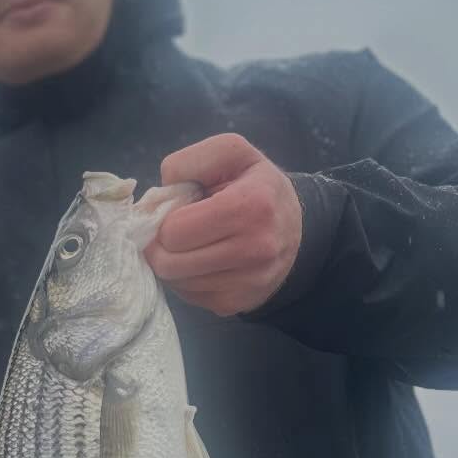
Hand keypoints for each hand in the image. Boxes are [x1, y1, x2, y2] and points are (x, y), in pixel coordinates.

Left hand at [146, 134, 301, 315]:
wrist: (297, 227)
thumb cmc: (256, 185)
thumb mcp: (232, 152)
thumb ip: (190, 161)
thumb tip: (159, 196)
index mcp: (251, 206)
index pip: (175, 231)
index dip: (166, 220)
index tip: (178, 211)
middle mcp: (254, 249)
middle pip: (169, 263)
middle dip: (162, 245)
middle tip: (175, 231)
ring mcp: (247, 283)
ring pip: (176, 283)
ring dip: (173, 263)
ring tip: (191, 244)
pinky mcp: (237, 304)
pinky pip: (189, 297)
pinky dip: (186, 279)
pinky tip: (202, 262)